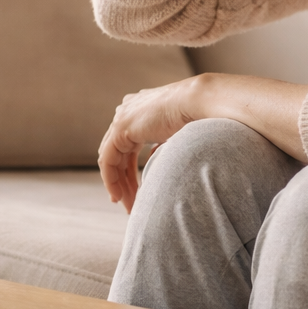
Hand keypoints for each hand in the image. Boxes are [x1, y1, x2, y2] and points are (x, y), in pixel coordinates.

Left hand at [99, 76, 211, 213]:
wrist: (199, 102)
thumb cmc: (197, 117)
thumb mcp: (175, 136)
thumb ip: (160, 148)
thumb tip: (154, 163)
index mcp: (139, 112)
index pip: (126, 147)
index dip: (128, 171)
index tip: (135, 192)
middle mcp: (127, 112)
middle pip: (117, 154)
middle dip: (122, 181)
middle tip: (129, 204)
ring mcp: (122, 118)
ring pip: (110, 159)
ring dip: (118, 185)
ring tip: (128, 206)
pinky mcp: (120, 127)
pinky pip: (108, 160)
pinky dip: (111, 180)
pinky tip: (118, 196)